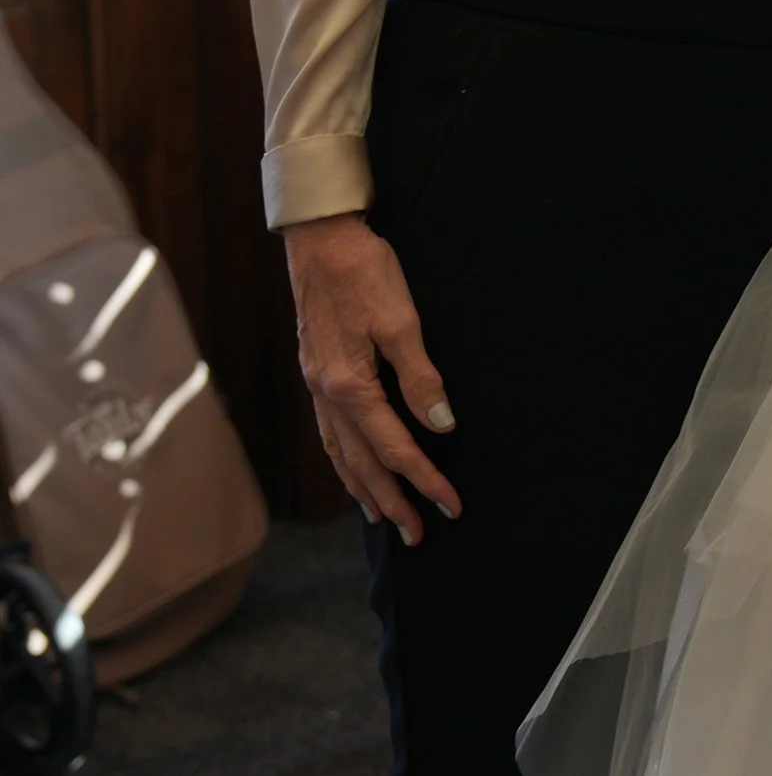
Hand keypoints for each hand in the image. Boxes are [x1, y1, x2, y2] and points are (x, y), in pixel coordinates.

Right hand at [283, 214, 461, 544]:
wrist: (320, 240)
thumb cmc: (364, 272)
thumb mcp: (401, 319)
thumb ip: (420, 376)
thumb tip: (441, 424)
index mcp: (350, 385)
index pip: (396, 448)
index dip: (425, 480)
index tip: (451, 506)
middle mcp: (327, 394)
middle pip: (362, 463)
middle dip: (392, 502)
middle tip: (418, 535)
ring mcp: (316, 386)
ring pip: (340, 453)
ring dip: (363, 488)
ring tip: (382, 517)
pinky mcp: (315, 373)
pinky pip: (328, 433)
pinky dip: (343, 460)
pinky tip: (352, 467)